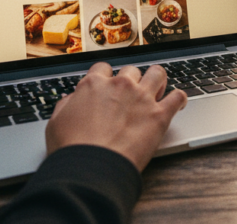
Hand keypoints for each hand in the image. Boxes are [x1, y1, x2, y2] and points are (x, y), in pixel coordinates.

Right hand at [46, 63, 186, 171]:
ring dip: (157, 80)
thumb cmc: (71, 149)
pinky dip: (180, 99)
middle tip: (131, 94)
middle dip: (131, 80)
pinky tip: (178, 102)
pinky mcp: (160, 115)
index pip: (103, 68)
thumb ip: (67, 105)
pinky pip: (178, 97)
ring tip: (157, 90)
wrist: (91, 169)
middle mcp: (120, 86)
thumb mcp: (57, 122)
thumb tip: (73, 99)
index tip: (108, 84)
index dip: (106, 76)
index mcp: (94, 85)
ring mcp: (142, 98)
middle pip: (131, 70)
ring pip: (158, 73)